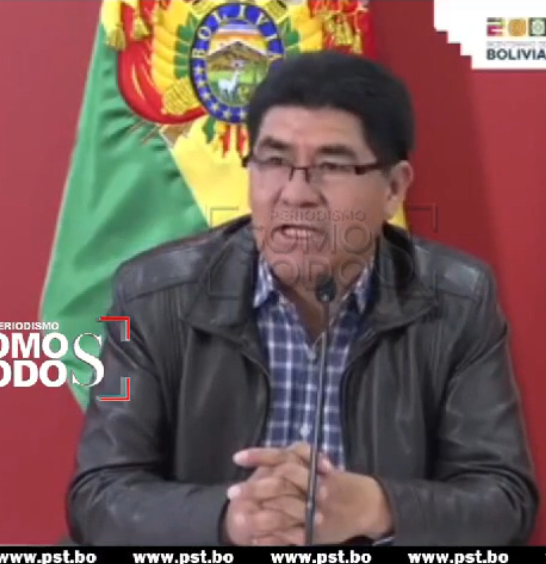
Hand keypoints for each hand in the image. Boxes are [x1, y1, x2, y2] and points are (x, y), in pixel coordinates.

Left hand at [229, 444, 393, 545]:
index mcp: (309, 466)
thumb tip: (265, 464)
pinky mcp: (314, 532)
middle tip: (232, 492)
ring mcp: (313, 511)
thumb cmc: (337, 481)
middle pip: (279, 484)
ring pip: (282, 513)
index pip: (281, 456)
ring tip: (238, 519)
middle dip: (254, 488)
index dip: (258, 456)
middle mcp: (312, 486)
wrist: (367, 504)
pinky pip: (291, 536)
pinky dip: (272, 539)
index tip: (237, 458)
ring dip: (258, 517)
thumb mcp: (317, 465)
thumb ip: (294, 461)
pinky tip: (255, 540)